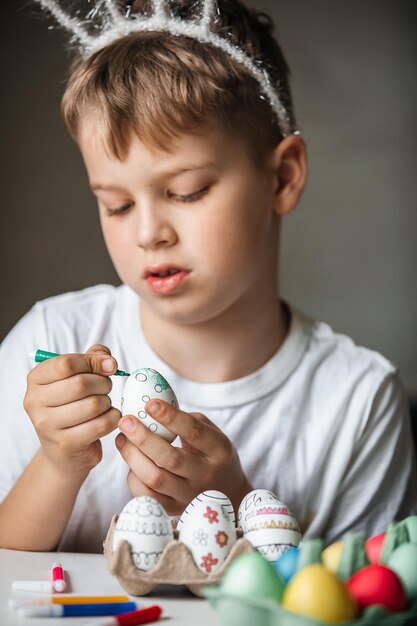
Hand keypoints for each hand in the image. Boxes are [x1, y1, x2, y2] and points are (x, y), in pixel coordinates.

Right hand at [24, 344, 120, 476]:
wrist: (64, 449)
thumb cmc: (72, 405)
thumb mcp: (78, 375)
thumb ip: (93, 358)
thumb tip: (109, 362)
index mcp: (36, 379)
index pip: (66, 363)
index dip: (93, 362)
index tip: (108, 366)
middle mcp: (35, 402)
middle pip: (81, 384)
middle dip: (103, 384)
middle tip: (105, 388)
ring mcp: (47, 425)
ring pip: (93, 405)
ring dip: (107, 402)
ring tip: (103, 405)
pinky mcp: (65, 444)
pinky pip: (101, 425)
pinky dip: (112, 418)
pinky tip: (108, 418)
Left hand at [116, 400, 252, 514]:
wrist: (227, 491)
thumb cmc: (211, 452)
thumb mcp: (210, 431)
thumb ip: (185, 419)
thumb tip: (151, 406)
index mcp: (219, 450)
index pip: (193, 432)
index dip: (170, 417)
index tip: (150, 404)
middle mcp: (205, 475)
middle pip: (170, 459)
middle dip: (143, 438)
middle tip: (126, 421)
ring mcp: (189, 496)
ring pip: (155, 479)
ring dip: (133, 457)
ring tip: (122, 438)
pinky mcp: (174, 510)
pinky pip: (147, 497)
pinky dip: (133, 477)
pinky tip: (131, 462)